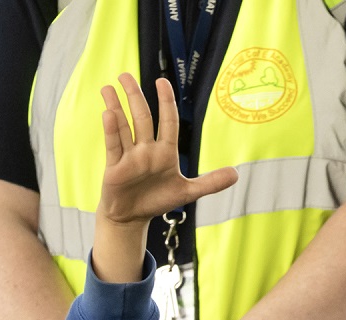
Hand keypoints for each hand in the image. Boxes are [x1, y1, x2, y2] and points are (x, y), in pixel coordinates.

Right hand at [97, 75, 236, 228]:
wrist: (132, 217)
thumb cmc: (157, 200)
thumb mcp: (187, 192)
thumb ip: (210, 183)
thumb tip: (236, 175)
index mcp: (165, 152)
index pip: (168, 122)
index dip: (166, 102)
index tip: (162, 82)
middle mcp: (147, 149)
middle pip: (142, 117)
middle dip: (135, 96)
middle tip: (125, 76)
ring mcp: (130, 156)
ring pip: (124, 126)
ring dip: (116, 106)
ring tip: (108, 88)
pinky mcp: (115, 166)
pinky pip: (114, 144)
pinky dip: (111, 129)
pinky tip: (108, 113)